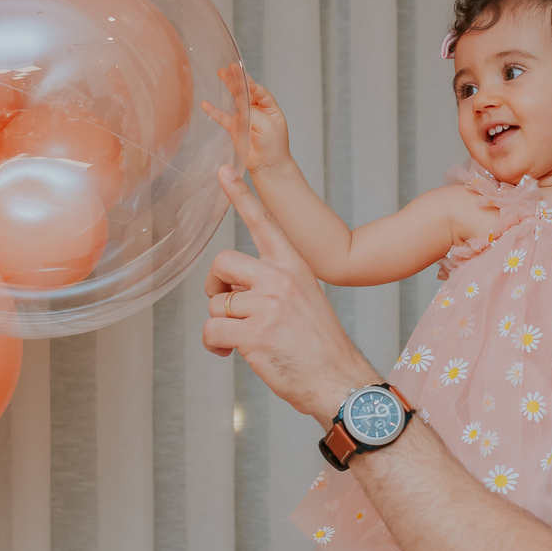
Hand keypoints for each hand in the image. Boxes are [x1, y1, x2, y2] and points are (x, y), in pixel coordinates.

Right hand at [202, 71, 292, 176]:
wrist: (268, 165)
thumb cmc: (274, 146)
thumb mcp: (267, 125)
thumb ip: (253, 113)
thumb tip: (240, 104)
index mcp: (269, 107)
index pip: (259, 91)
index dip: (251, 84)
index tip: (244, 80)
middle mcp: (257, 110)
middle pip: (246, 90)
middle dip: (237, 79)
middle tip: (229, 67)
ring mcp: (245, 118)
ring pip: (235, 99)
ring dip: (228, 86)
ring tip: (220, 72)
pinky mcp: (235, 128)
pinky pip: (222, 117)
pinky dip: (214, 111)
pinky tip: (205, 104)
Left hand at [202, 166, 376, 422]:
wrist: (339, 380)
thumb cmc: (319, 346)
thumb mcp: (305, 300)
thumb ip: (273, 285)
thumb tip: (232, 291)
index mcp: (295, 267)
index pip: (265, 223)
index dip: (241, 196)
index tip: (224, 170)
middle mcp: (281, 279)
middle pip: (222, 263)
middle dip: (215, 288)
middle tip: (225, 306)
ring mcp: (268, 306)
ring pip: (215, 305)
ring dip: (220, 326)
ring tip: (241, 341)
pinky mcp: (254, 334)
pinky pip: (212, 331)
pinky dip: (215, 346)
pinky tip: (231, 353)